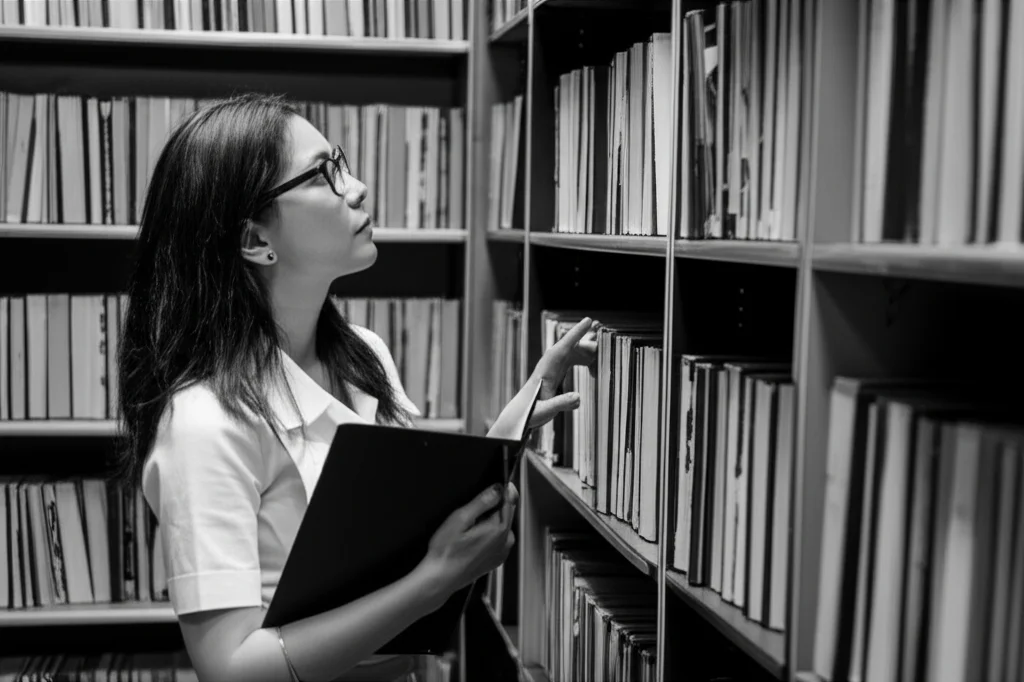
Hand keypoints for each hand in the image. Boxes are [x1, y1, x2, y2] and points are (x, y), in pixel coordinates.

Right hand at [417, 482, 518, 600]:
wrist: (440, 578)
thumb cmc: (446, 551)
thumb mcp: (460, 518)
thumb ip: (482, 501)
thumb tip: (498, 489)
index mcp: (498, 529)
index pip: (509, 501)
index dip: (502, 490)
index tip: (496, 485)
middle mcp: (505, 541)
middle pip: (506, 513)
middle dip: (494, 507)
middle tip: (473, 512)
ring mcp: (502, 552)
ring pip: (502, 526)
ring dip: (492, 521)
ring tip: (471, 528)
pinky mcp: (496, 560)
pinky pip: (499, 539)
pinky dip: (490, 534)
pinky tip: (472, 539)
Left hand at [527, 317, 598, 428]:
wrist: (520, 415)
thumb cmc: (529, 413)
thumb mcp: (544, 411)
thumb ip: (560, 404)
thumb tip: (578, 397)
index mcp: (545, 370)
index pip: (562, 347)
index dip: (575, 333)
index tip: (587, 321)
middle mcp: (550, 364)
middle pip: (573, 347)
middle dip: (590, 345)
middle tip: (607, 349)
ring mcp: (554, 367)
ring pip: (575, 352)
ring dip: (590, 354)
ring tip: (604, 360)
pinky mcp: (558, 372)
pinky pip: (575, 360)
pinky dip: (587, 362)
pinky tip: (595, 371)